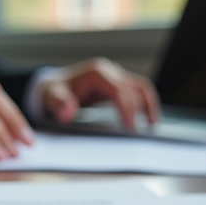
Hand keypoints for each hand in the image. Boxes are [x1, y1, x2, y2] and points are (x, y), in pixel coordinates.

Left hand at [42, 57, 160, 128]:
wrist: (53, 86)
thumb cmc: (53, 93)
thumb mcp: (52, 98)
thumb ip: (59, 105)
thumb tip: (68, 113)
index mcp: (97, 73)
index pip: (120, 91)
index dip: (128, 109)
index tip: (131, 128)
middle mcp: (109, 71)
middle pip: (135, 87)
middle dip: (142, 109)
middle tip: (143, 133)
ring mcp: (115, 75)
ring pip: (141, 86)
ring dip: (149, 104)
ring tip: (153, 125)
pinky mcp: (117, 83)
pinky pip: (137, 90)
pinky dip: (144, 103)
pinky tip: (147, 119)